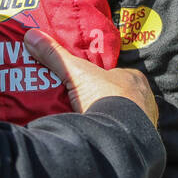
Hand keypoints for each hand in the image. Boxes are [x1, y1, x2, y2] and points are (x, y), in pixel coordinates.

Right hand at [24, 28, 158, 127]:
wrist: (120, 138)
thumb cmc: (103, 98)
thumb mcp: (75, 73)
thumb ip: (55, 56)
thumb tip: (31, 35)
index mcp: (134, 78)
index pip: (116, 75)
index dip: (100, 79)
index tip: (86, 85)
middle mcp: (145, 98)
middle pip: (121, 96)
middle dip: (105, 101)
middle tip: (85, 106)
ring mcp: (146, 121)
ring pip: (126, 118)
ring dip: (112, 121)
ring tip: (91, 125)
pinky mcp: (143, 142)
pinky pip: (128, 137)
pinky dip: (117, 138)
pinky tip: (102, 140)